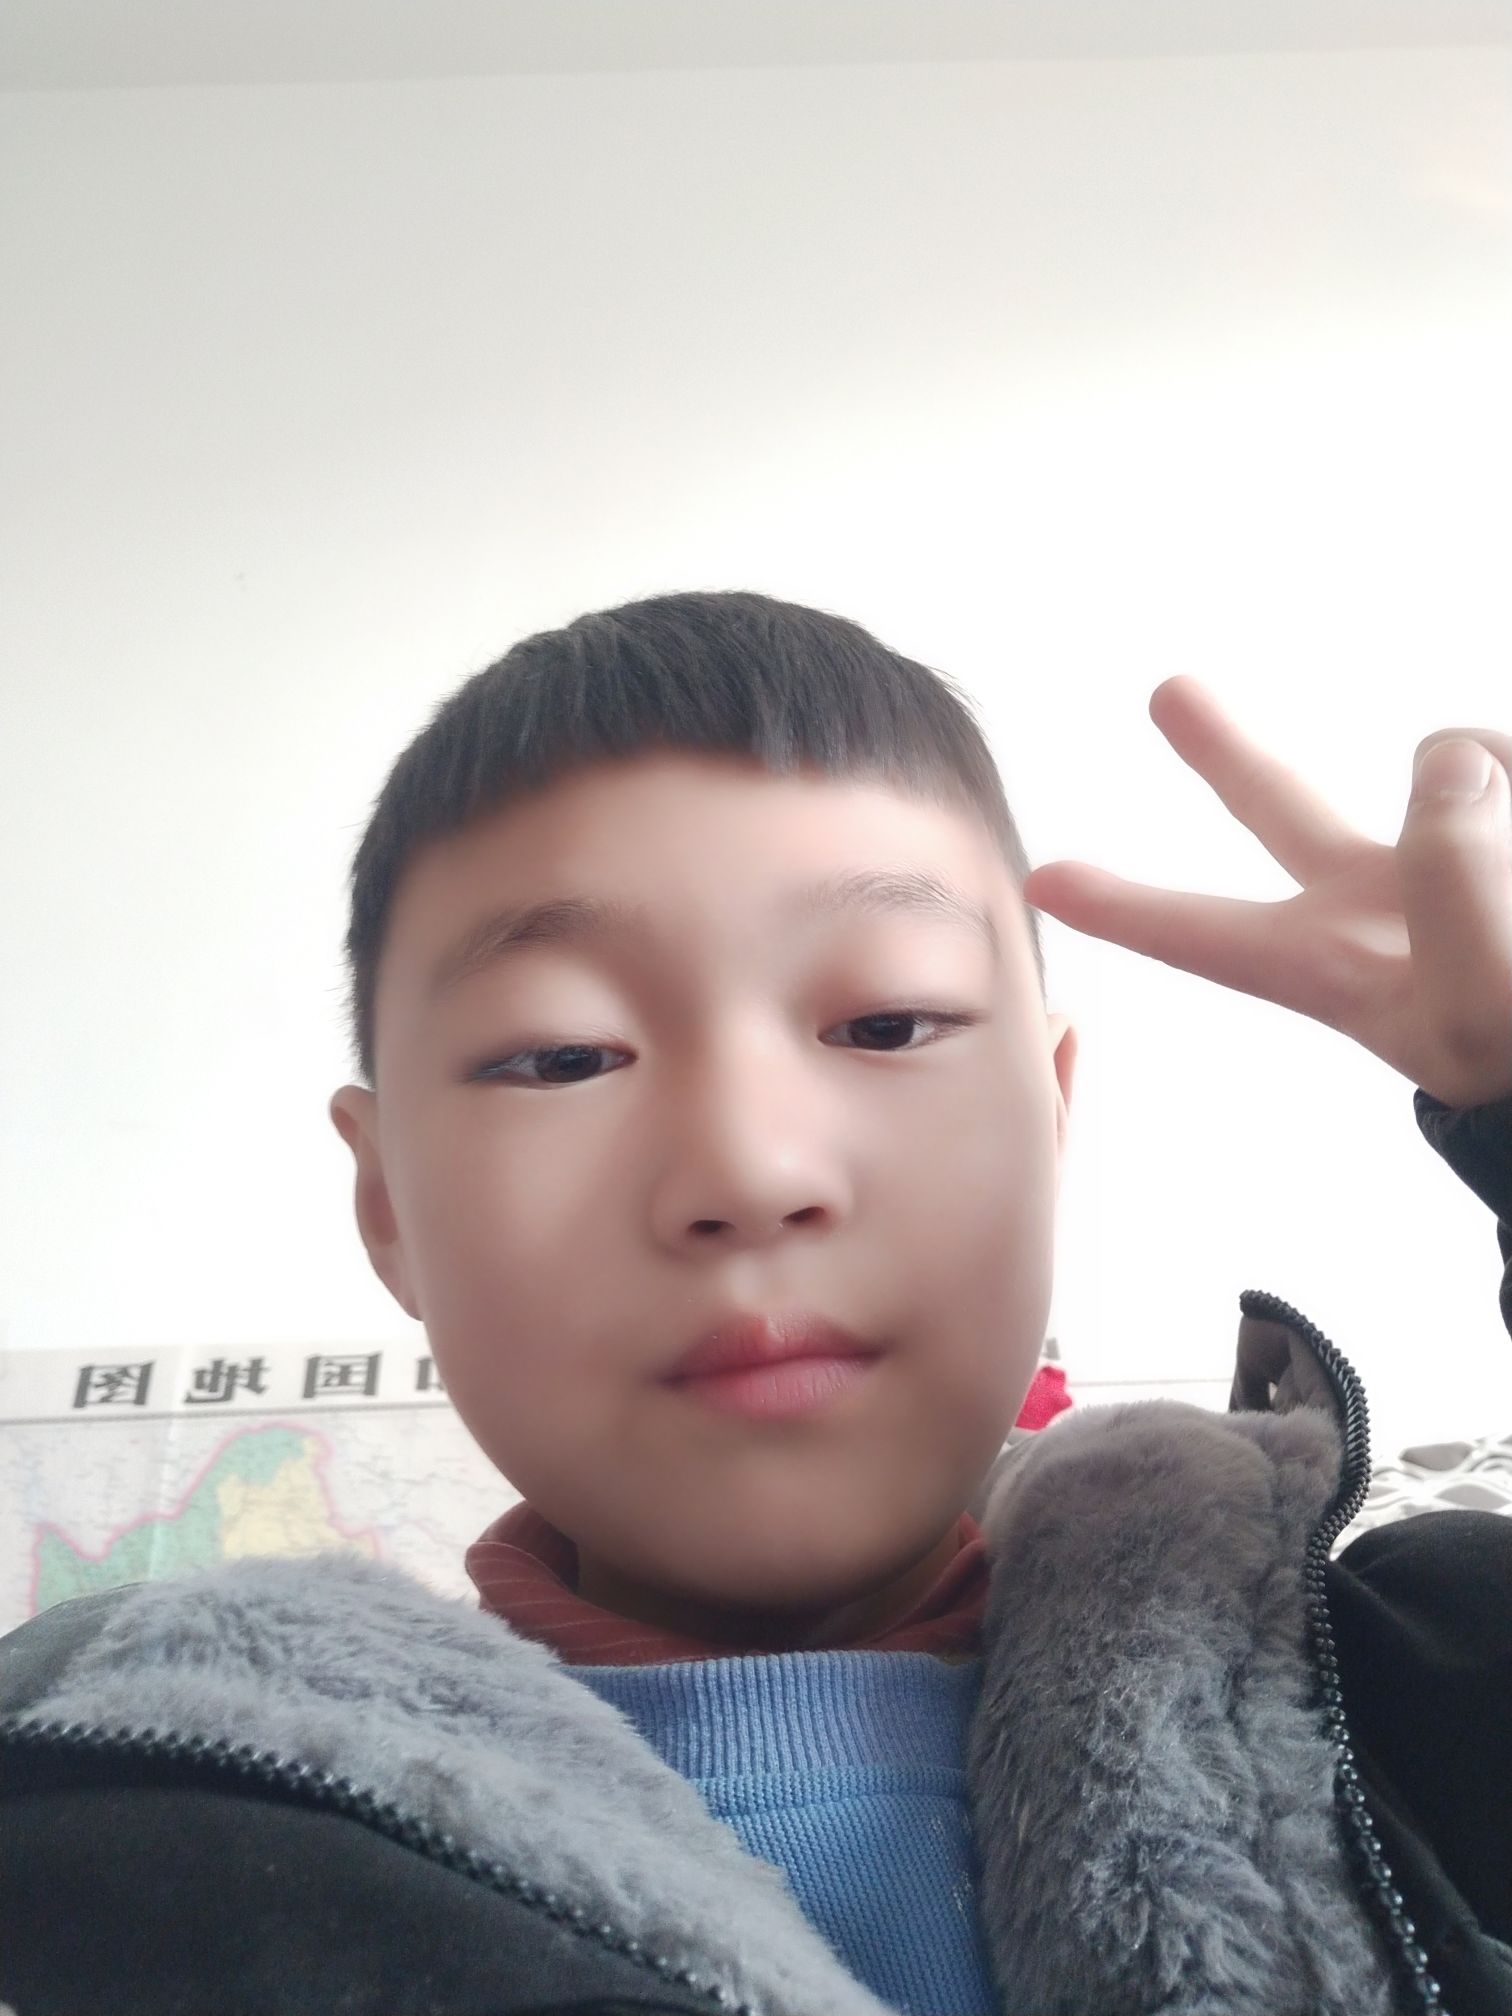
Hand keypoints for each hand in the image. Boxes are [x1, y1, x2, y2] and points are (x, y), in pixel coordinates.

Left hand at [1020, 678, 1511, 1110]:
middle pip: (1284, 815)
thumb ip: (1450, 868)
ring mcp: (1462, 869)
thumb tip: (1446, 754)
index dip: (1127, 907)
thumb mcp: (1486, 988)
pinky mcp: (1508, 821)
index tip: (1040, 881)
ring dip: (1493, 776)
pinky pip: (1508, 754)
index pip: (1210, 936)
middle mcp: (1384, 912)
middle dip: (1227, 752)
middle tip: (1165, 693)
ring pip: (1462, 759)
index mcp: (1341, 971)